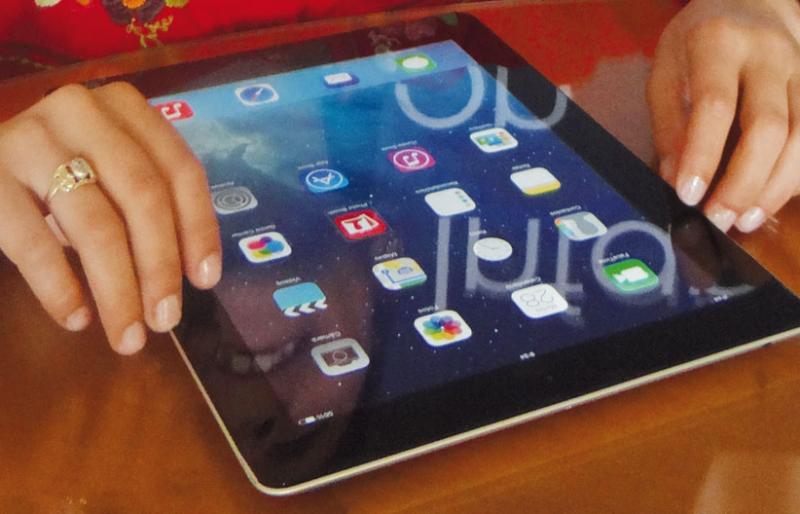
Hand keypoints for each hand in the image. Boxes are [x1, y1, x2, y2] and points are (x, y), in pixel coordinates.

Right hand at [0, 82, 220, 353]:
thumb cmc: (55, 176)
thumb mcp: (109, 177)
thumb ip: (148, 206)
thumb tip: (195, 274)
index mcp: (125, 108)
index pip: (180, 170)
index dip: (199, 229)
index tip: (206, 281)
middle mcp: (82, 110)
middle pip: (143, 196)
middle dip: (160, 267)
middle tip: (165, 320)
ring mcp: (29, 137)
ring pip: (95, 223)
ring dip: (118, 289)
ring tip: (127, 336)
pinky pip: (32, 240)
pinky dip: (59, 287)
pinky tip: (76, 318)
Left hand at [648, 0, 799, 231]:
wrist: (753, 3)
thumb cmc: (698, 43)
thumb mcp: (665, 70)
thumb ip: (668, 121)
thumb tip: (673, 177)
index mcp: (719, 43)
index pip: (715, 105)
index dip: (703, 155)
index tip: (688, 194)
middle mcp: (769, 54)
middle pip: (768, 126)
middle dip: (744, 181)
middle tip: (719, 218)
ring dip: (774, 187)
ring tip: (745, 220)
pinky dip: (795, 176)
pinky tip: (770, 199)